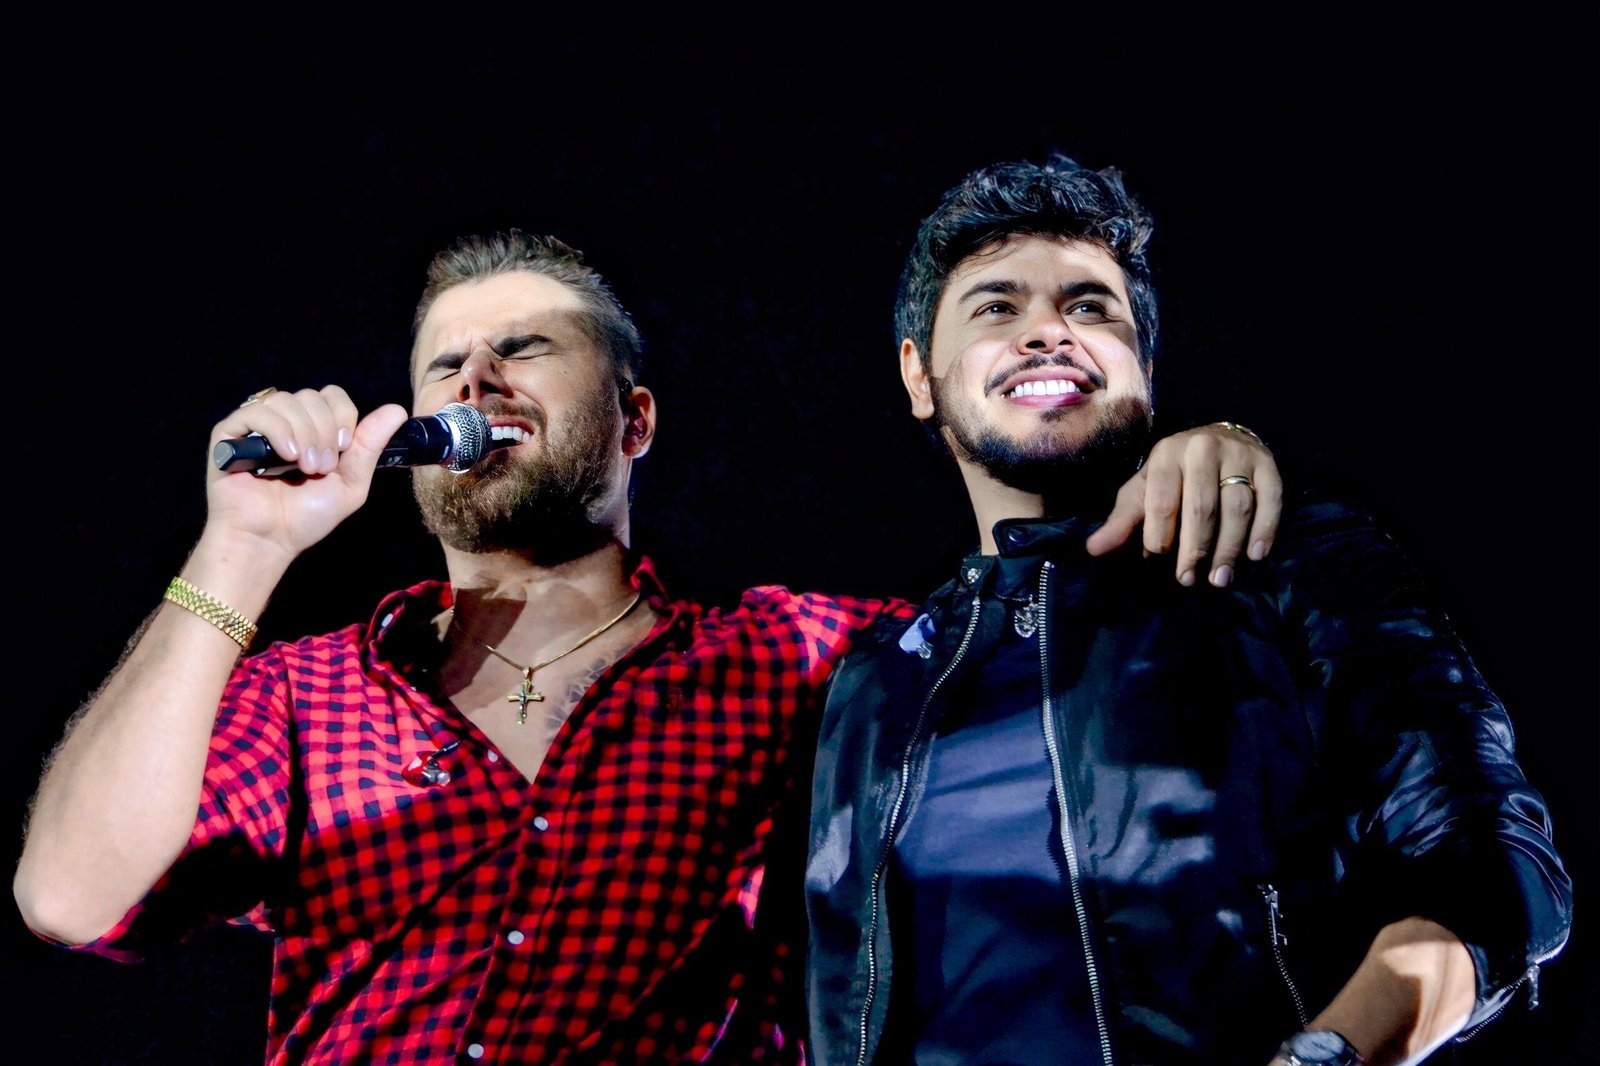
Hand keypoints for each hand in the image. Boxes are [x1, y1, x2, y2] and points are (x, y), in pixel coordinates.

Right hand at [203, 385, 411, 563]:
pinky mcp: (229, 434)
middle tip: (321, 467)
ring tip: (303, 466)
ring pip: (287, 401)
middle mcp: (284, 423)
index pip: (331, 396)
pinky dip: (279, 431)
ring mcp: (255, 427)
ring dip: (304, 434)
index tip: (342, 447)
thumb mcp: (349, 483)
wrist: (268, 540)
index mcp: (311, 430)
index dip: (342, 415)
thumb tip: (397, 410)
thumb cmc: (305, 517)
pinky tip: (285, 456)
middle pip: (312, 396)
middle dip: (324, 431)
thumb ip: (369, 446)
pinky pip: (258, 411)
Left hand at [1085, 421, 1282, 586]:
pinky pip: (1270, 500)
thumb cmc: (1174, 473)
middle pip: (1201, 507)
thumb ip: (1122, 520)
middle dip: (1194, 548)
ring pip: (1236, 507)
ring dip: (1229, 547)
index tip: (1157, 562)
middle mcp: (1202, 449)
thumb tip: (1093, 550)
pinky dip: (1264, 530)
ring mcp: (1239, 455)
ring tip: (1220, 578)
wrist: (1218, 438)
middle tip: (1189, 580)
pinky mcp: (1267, 464)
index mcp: (1166, 454)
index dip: (1160, 535)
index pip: (1162, 500)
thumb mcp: (1143, 490)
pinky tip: (1255, 556)